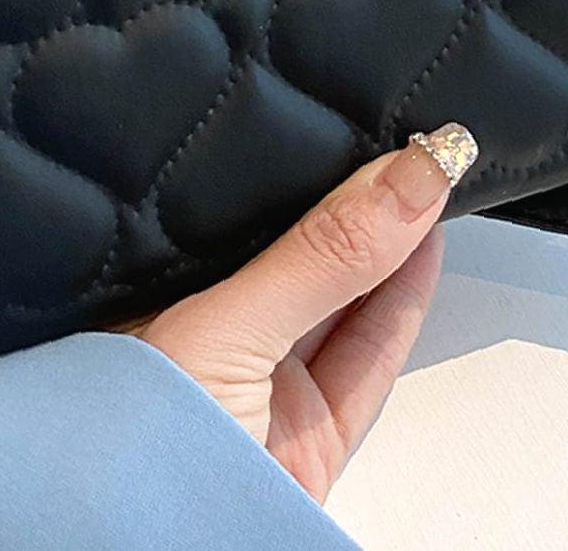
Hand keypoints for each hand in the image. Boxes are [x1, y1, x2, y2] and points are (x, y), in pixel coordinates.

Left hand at [131, 122, 475, 502]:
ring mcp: (260, 393)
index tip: (353, 114)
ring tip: (429, 169)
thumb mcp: (227, 329)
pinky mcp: (310, 444)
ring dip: (390, 243)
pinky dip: (401, 303)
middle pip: (295, 256)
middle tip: (409, 133)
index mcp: (151, 300)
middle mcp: (205, 341)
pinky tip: (423, 243)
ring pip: (340, 301)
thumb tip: (411, 172)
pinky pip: (365, 359)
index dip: (295, 167)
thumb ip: (321, 255)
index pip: (234, 215)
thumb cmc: (138, 453)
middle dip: (351, 201)